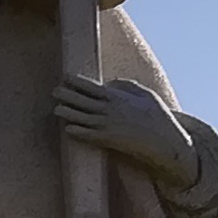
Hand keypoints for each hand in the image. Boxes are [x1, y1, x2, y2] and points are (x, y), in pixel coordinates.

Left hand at [52, 76, 201, 190]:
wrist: (163, 140)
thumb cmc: (157, 115)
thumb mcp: (145, 94)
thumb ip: (127, 86)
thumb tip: (110, 83)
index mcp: (116, 97)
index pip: (90, 86)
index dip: (76, 81)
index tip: (65, 77)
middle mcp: (108, 110)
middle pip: (81, 100)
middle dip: (66, 95)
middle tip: (54, 91)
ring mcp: (106, 126)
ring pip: (80, 118)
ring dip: (67, 113)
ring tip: (56, 109)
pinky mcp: (108, 140)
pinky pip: (87, 135)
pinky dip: (76, 131)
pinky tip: (67, 129)